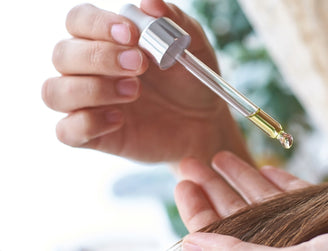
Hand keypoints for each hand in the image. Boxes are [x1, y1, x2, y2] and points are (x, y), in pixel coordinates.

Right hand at [42, 0, 249, 162]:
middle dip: (99, 57)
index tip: (130, 34)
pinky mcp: (92, 135)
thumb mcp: (192, 46)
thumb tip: (149, 3)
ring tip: (134, 91)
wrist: (204, 122)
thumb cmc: (191, 80)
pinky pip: (66, 131)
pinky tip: (120, 119)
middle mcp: (89, 69)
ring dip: (92, 89)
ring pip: (55, 91)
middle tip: (140, 64)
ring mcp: (87, 103)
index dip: (97, 25)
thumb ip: (172, 22)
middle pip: (62, 54)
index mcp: (107, 41)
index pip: (78, 21)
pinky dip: (88, 124)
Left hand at [175, 151, 327, 250]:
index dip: (198, 212)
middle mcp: (283, 246)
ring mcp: (307, 229)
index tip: (181, 184)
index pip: (218, 238)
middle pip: (237, 215)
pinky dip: (281, 180)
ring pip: (263, 201)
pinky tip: (265, 166)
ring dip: (241, 177)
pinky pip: (298, 195)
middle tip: (189, 161)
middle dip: (213, 188)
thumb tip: (188, 243)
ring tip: (218, 155)